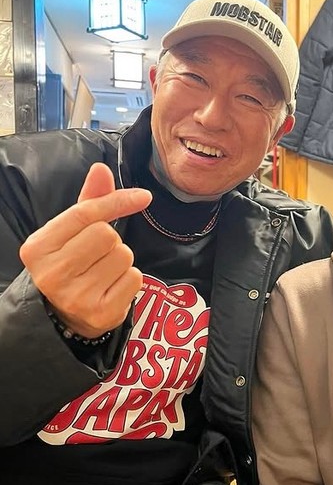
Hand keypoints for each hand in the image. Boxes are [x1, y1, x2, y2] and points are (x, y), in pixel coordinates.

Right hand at [19, 163, 151, 338]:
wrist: (68, 316)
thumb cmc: (72, 264)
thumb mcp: (71, 233)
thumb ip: (89, 201)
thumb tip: (101, 169)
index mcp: (37, 247)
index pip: (85, 214)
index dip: (116, 201)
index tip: (143, 196)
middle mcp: (51, 273)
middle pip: (106, 234)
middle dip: (112, 240)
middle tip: (98, 255)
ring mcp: (75, 296)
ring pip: (123, 256)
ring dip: (122, 260)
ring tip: (103, 272)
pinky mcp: (100, 313)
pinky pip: (134, 278)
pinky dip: (130, 279)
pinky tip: (112, 287)